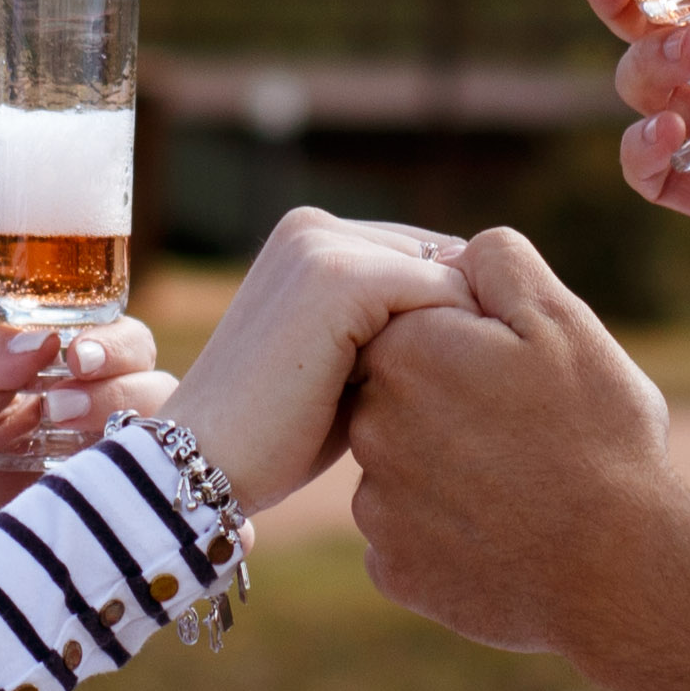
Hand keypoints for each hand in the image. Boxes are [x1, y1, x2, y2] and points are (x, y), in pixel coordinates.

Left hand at [0, 314, 171, 555]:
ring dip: (123, 421)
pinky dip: (134, 474)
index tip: (75, 354)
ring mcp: (123, 467)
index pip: (123, 342)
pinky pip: (155, 488)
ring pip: (165, 430)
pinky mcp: (124, 513)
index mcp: (77, 380)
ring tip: (61, 429)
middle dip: (119, 381)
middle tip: (61, 403)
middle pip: (156, 380)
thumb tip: (42, 339)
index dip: (112, 342)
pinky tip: (91, 475)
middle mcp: (113, 418)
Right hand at [157, 210, 473, 513]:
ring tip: (427, 403)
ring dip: (458, 345)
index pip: (431, 257)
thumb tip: (488, 318)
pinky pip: (443, 297)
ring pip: (452, 281)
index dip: (458, 322)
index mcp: (310, 237)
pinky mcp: (338, 277)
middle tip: (447, 400)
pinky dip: (449, 352)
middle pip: (449, 262)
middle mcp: (313, 226)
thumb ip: (398, 325)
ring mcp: (322, 245)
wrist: (201, 464)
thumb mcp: (349, 363)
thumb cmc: (281, 434)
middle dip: (464, 328)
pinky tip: (417, 403)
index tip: (456, 384)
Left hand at [342, 227, 689, 660]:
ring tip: (521, 486)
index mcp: (404, 351)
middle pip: (401, 397)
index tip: (518, 377)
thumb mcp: (564, 320)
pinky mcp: (391, 568)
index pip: (412, 325)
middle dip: (452, 406)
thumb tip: (450, 255)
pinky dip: (447, 533)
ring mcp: (375, 505)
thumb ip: (497, 261)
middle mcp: (371, 425)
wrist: (621, 570)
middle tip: (525, 432)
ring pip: (405, 467)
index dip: (470, 346)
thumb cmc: (600, 437)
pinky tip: (502, 534)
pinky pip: (411, 535)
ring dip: (448, 470)